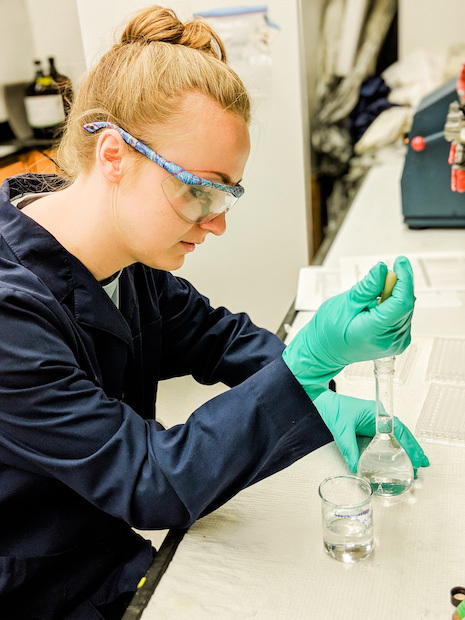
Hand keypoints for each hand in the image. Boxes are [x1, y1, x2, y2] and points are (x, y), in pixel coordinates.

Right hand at [283, 256, 414, 397]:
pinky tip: (377, 306)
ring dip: (394, 296)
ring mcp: (396, 343)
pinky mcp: (398, 341)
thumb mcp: (345, 304)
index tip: (400, 262)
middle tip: (380, 276)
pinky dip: (393, 305)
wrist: (325, 351)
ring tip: (371, 299)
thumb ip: (368, 287)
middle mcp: (390, 341)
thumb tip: (382, 270)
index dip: (404, 279)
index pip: (401, 303)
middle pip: (406, 304)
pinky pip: (403, 316)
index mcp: (374, 333)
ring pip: (406, 309)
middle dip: (397, 285)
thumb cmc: (329, 332)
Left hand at [313, 389, 428, 472]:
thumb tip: (356, 468)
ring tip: (414, 463)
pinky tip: (397, 457)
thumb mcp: (341, 430)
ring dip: (405, 449)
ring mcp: (374, 422)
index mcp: (377, 414)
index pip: (399, 430)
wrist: (320, 401)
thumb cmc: (332, 408)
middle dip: (412, 449)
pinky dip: (393, 447)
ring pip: (395, 436)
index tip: (417, 458)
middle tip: (422, 464)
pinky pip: (385, 438)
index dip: (410, 445)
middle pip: (401, 434)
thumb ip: (349, 449)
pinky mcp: (368, 427)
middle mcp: (379, 417)